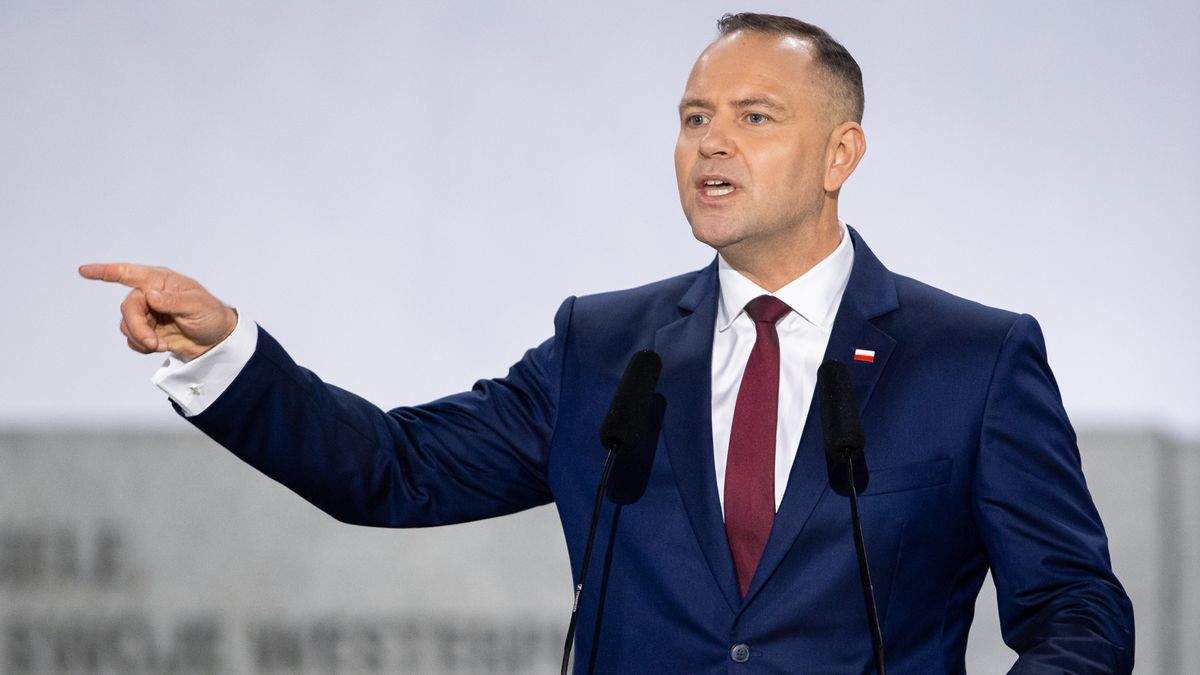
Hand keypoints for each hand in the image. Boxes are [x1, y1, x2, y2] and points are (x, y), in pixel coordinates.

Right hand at [79, 263, 237, 359]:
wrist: (216, 340)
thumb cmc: (211, 315)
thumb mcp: (197, 306)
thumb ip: (173, 301)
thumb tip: (151, 295)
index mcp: (160, 281)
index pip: (129, 273)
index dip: (106, 271)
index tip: (84, 271)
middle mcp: (150, 295)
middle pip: (128, 307)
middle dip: (137, 326)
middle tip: (153, 341)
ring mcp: (147, 313)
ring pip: (126, 325)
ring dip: (141, 338)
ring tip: (161, 344)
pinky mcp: (146, 330)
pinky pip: (132, 339)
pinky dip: (142, 346)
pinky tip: (160, 346)